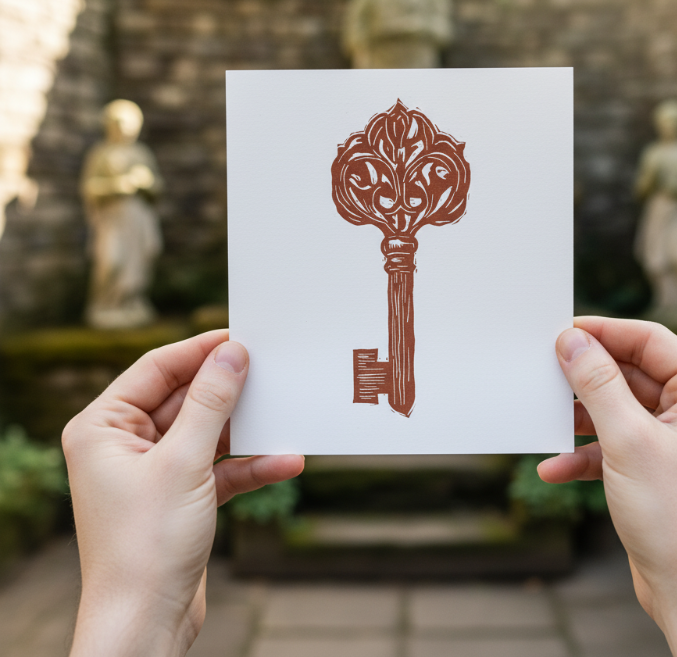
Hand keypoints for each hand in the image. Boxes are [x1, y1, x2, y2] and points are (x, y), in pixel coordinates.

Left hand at [64, 331, 303, 656]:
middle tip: (270, 371)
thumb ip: (211, 403)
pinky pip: (218, 468)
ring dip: (246, 432)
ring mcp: (153, 472)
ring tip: (285, 414)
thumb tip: (232, 353)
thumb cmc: (145, 545)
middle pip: (185, 399)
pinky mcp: (179, 497)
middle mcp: (123, 445)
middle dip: (229, 392)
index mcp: (103, 427)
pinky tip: (285, 462)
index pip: (156, 369)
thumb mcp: (184, 462)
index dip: (200, 350)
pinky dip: (249, 466)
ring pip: (207, 434)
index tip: (241, 337)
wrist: (146, 626)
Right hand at [540, 317, 676, 656]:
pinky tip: (555, 468)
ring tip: (546, 421)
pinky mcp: (661, 466)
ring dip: (582, 419)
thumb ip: (597, 383)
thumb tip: (572, 341)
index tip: (561, 332)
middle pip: (631, 373)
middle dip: (587, 380)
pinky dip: (587, 454)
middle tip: (545, 373)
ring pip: (620, 409)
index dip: (603, 332)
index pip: (650, 340)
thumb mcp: (628, 440)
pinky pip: (617, 444)